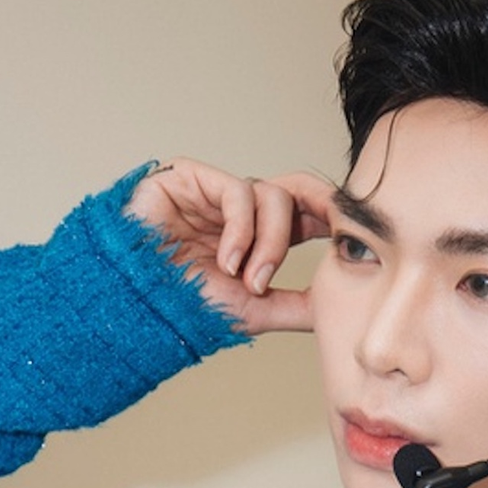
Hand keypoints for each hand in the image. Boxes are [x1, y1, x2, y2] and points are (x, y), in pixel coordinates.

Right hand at [124, 157, 333, 334]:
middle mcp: (239, 210)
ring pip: (272, 197)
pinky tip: (228, 261)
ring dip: (270, 244)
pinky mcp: (192, 178)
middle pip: (295, 191)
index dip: (330, 219)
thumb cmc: (183, 307)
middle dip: (320, 209)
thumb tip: (336, 307)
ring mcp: (216, 193)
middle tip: (337, 232)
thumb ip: (296, 305)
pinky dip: (243, 231)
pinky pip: (239, 192)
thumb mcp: (254, 310)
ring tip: (250, 280)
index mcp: (256, 234)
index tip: (353, 236)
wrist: (134, 305)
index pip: (304, 214)